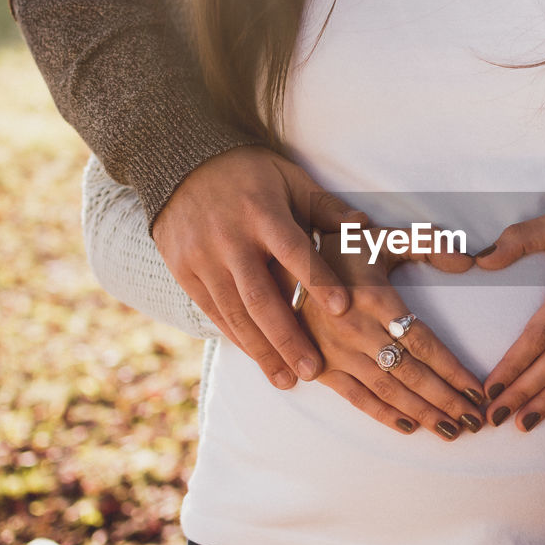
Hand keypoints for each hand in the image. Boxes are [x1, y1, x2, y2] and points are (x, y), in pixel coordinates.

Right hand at [152, 146, 363, 387]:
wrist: (181, 164)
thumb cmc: (251, 174)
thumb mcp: (290, 179)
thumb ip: (325, 208)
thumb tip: (364, 227)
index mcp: (262, 213)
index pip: (294, 252)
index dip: (318, 281)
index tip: (344, 310)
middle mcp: (230, 239)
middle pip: (260, 296)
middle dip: (287, 337)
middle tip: (313, 370)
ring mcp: (203, 258)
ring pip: (234, 313)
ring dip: (262, 350)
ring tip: (288, 380)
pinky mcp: (184, 272)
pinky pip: (213, 312)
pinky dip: (237, 338)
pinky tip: (259, 359)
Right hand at [273, 231, 486, 439]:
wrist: (278, 266)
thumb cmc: (339, 251)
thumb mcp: (383, 238)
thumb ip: (428, 244)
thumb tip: (468, 262)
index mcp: (376, 299)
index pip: (424, 343)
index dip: (453, 370)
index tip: (478, 390)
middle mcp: (357, 330)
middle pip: (411, 373)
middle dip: (446, 400)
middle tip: (474, 421)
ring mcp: (337, 352)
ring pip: (388, 390)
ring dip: (422, 413)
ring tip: (451, 431)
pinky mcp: (321, 366)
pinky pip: (356, 398)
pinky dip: (383, 415)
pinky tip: (410, 427)